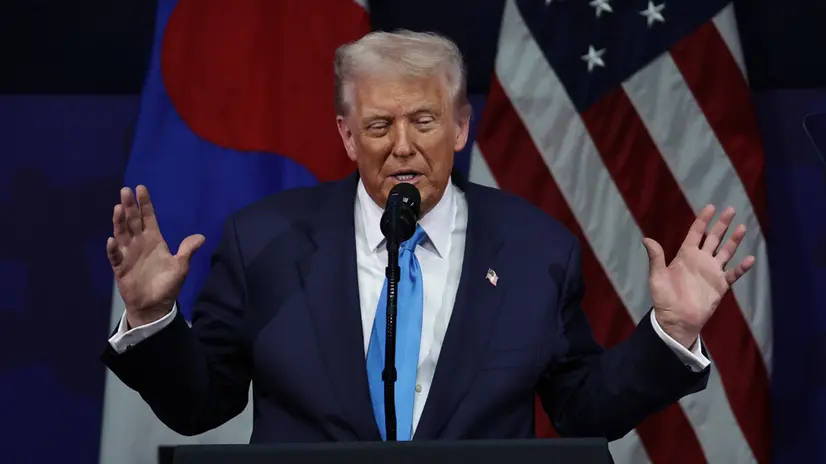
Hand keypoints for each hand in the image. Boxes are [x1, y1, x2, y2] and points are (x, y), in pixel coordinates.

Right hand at [106, 186, 204, 327]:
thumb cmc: (167, 285)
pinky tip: (112, 240)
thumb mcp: (181, 266)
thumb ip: (187, 250)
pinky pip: (116, 256)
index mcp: (154, 240)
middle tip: (126, 190)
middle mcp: (139, 243)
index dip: (145, 204)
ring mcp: (128, 254)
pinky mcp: (121, 268)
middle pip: (133, 221)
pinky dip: (113, 249)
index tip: (141, 188)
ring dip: (119, 222)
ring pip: (122, 234)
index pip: (148, 218)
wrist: (155, 306)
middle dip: (130, 206)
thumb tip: (201, 237)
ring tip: (118, 208)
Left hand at [642, 205, 754, 348]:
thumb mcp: (657, 276)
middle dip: (722, 224)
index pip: (696, 233)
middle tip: (731, 209)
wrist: (677, 319)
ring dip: (734, 240)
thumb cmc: (664, 298)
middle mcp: (701, 260)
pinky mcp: (720, 285)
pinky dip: (742, 267)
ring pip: (726, 252)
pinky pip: (734, 273)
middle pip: (714, 238)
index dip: (702, 220)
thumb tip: (647, 239)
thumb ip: (656, 258)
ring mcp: (712, 272)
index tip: (711, 207)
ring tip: (742, 227)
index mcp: (685, 255)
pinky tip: (750, 259)